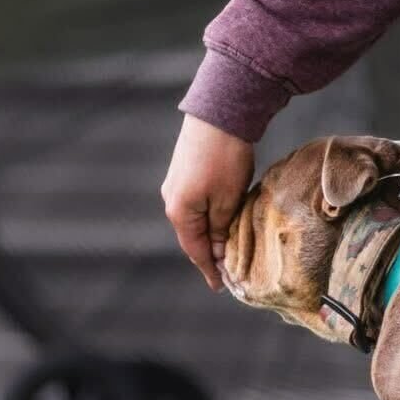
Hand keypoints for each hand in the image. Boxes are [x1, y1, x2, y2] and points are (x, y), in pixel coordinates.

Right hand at [161, 114, 254, 289]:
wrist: (220, 113)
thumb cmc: (224, 158)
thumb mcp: (227, 199)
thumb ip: (220, 228)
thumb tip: (216, 251)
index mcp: (179, 211)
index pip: (195, 250)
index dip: (209, 269)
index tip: (221, 286)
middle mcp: (172, 198)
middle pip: (192, 235)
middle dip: (209, 253)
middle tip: (228, 270)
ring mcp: (176, 183)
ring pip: (195, 218)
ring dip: (210, 233)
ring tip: (228, 246)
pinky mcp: (185, 170)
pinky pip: (197, 202)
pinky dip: (210, 215)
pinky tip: (223, 218)